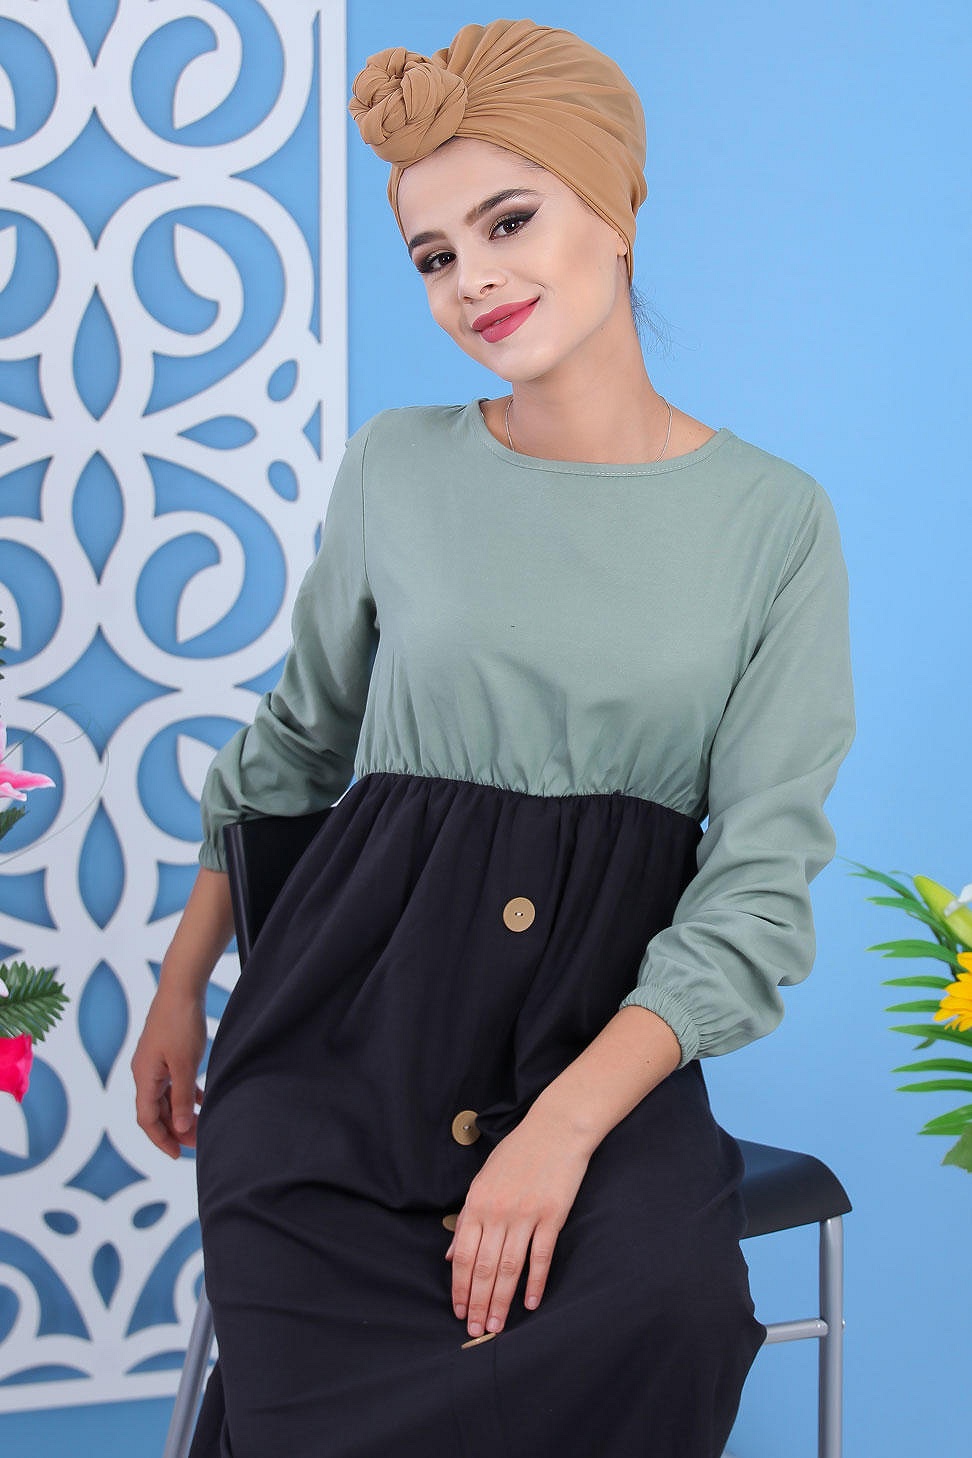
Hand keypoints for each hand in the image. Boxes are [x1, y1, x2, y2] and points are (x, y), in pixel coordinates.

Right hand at [132, 985, 206, 1158]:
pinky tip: (202, 1099)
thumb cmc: (181, 1024)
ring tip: (201, 1125)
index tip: (180, 1154)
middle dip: (175, 1130)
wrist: (180, 988)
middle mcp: (144, 1073)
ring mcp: (154, 1063)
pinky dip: (185, 1094)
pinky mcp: (165, 1053)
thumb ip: (182, 1098)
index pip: (148, 1119)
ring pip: (166, 1097)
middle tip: (197, 1143)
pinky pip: (172, 1082)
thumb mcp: (184, 1065)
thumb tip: (181, 1128)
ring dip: (181, 1113)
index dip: (162, 1139)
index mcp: (144, 1077)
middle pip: (156, 1111)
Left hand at [446, 1108, 592, 1338]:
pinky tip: (531, 1304)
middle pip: (483, 1267)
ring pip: (508, 1268)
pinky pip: (540, 1257)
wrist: (555, 1129)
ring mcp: (525, 1215)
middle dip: (477, 1303)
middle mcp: (497, 1211)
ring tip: (496, 1326)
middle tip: (475, 1331)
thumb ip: (466, 1218)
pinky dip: (535, 1283)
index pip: (461, 1255)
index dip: (458, 1287)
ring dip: (501, 1301)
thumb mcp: (483, 1180)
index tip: (458, 1311)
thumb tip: (448, 1255)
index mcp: (477, 1203)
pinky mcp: (552, 1216)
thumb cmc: (517, 1153)